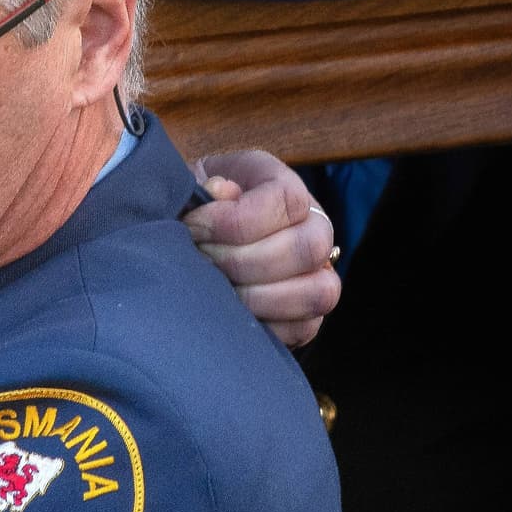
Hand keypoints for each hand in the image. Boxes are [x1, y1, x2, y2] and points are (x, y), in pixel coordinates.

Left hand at [188, 151, 339, 347]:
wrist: (196, 234)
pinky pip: (303, 329)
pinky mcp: (308, 316)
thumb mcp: (196, 183)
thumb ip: (205, 185)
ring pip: (316, 292)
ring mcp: (318, 274)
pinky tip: (228, 311)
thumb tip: (220, 192)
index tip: (193, 225)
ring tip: (214, 288)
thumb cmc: (197, 206)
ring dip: (255, 296)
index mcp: (289, 189)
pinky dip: (264, 325)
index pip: (287, 202)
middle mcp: (316, 229)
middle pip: (305, 249)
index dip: (235, 219)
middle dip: (240, 261)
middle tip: (201, 259)